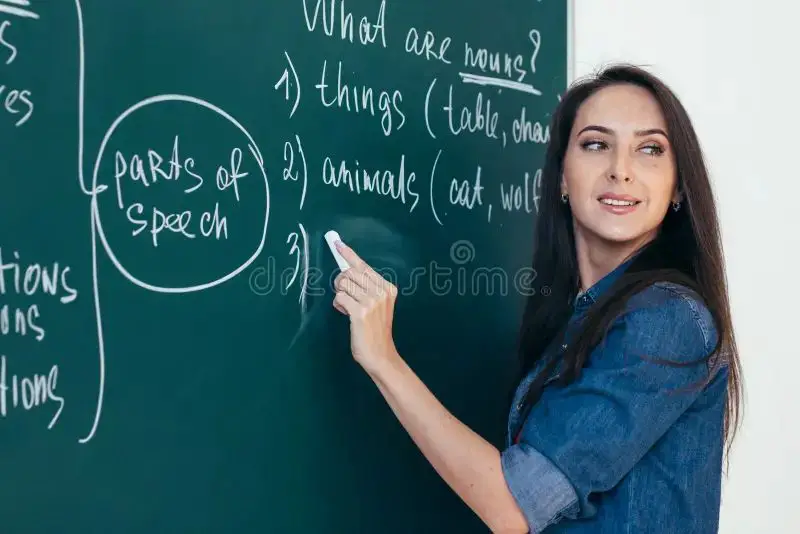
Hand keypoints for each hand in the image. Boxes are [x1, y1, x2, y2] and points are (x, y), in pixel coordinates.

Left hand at [331, 239, 398, 372]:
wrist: (380, 355)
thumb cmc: (375, 329)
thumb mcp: (377, 305)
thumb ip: (366, 288)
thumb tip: (345, 271)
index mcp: (387, 288)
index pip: (364, 266)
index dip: (349, 254)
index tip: (337, 243)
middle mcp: (381, 292)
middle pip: (350, 272)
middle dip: (341, 281)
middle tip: (344, 294)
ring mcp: (371, 302)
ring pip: (343, 284)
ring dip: (340, 294)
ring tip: (347, 306)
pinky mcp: (360, 312)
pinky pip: (340, 297)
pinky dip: (338, 304)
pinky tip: (345, 313)